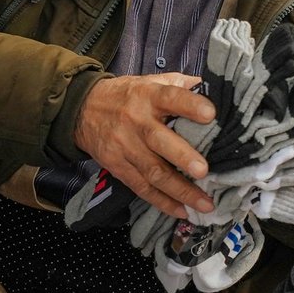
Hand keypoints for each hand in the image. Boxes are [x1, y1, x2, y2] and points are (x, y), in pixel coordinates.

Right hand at [75, 74, 216, 219]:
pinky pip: (141, 188)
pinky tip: (182, 211)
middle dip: (182, 156)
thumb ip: (178, 84)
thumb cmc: (126, 95)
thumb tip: (211, 85)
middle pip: (158, 140)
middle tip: (203, 171)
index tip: (210, 114)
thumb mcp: (149, 81)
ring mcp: (125, 146)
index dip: (189, 105)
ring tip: (204, 203)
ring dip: (180, 190)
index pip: (170, 97)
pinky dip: (162, 202)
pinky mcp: (117, 166)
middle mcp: (136, 121)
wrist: (82, 109)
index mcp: (148, 95)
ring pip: (153, 171)